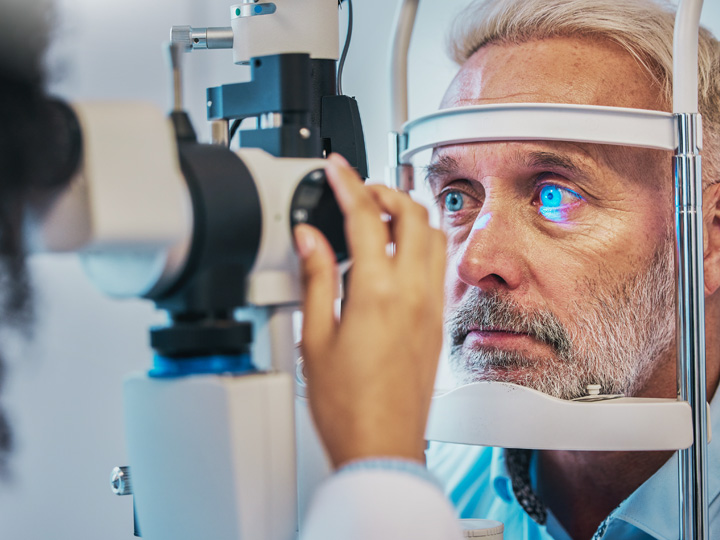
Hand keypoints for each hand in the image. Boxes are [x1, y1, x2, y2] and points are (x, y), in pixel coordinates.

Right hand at [294, 154, 446, 467]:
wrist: (382, 446)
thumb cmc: (346, 405)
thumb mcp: (316, 336)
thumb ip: (315, 277)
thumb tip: (310, 238)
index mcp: (377, 292)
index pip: (365, 216)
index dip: (348, 182)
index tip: (336, 168)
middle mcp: (412, 293)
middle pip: (412, 214)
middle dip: (385, 189)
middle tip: (358, 189)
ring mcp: (430, 307)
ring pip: (432, 236)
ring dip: (408, 214)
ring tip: (377, 216)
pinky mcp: (436, 323)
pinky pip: (435, 266)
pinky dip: (418, 244)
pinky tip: (394, 256)